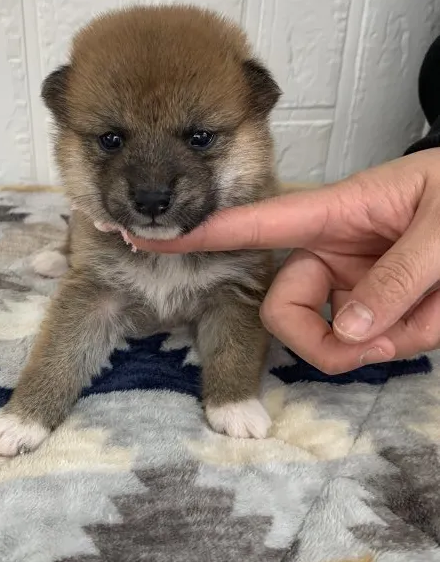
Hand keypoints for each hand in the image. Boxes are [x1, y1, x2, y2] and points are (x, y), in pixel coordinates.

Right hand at [131, 150, 439, 372]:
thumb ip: (396, 279)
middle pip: (285, 309)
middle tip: (377, 348)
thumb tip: (348, 330)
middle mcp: (333, 251)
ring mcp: (353, 282)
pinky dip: (402, 344)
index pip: (255, 224)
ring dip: (377, 345)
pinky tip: (436, 318)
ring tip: (434, 315)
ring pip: (328, 337)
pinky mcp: (376, 307)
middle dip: (322, 342)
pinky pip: (368, 343)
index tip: (150, 240)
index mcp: (336, 213)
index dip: (202, 234)